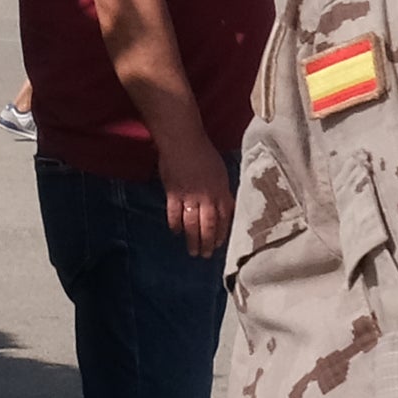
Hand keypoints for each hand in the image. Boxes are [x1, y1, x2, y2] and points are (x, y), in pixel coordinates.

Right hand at [157, 144, 236, 262]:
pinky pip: (174, 214)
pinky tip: (176, 232)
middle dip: (207, 243)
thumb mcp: (220, 172)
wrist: (183, 142)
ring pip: (192, 224)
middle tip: (205, 255)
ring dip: (192, 240)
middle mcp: (207, 197)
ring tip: (192, 251)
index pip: (224, 218)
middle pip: (209, 226)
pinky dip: (175, 225)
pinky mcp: (173, 194)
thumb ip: (221, 191)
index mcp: (220, 191)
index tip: (219, 244)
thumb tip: (224, 206)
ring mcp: (189, 197)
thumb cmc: (204, 153)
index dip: (221, 233)